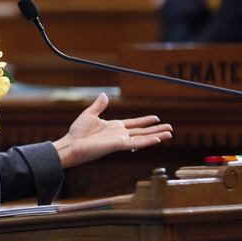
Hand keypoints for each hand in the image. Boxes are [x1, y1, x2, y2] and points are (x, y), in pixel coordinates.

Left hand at [53, 93, 171, 167]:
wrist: (71, 144)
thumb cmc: (78, 133)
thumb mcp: (89, 114)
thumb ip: (99, 106)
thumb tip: (105, 95)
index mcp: (114, 127)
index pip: (134, 123)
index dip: (145, 121)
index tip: (156, 118)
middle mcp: (119, 134)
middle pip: (142, 131)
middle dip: (156, 130)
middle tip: (170, 128)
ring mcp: (120, 140)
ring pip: (143, 138)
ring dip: (156, 136)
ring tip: (170, 134)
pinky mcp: (118, 145)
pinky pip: (136, 143)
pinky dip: (147, 141)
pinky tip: (157, 140)